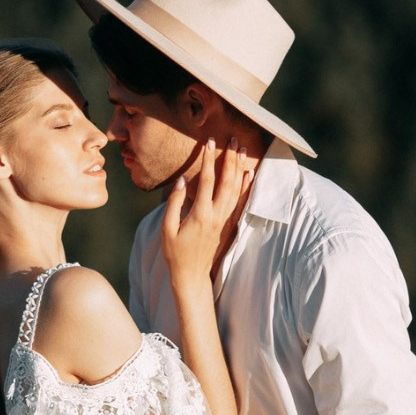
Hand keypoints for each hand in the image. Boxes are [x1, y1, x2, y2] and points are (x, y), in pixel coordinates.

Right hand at [161, 138, 250, 285]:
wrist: (191, 275)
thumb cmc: (175, 253)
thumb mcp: (167, 229)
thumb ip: (174, 203)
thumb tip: (182, 181)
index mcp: (200, 214)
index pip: (206, 180)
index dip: (208, 160)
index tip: (210, 142)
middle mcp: (216, 215)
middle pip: (227, 181)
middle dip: (229, 158)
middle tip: (232, 139)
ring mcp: (224, 220)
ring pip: (235, 189)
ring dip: (239, 168)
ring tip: (241, 150)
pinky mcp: (227, 224)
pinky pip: (239, 201)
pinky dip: (245, 186)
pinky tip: (248, 174)